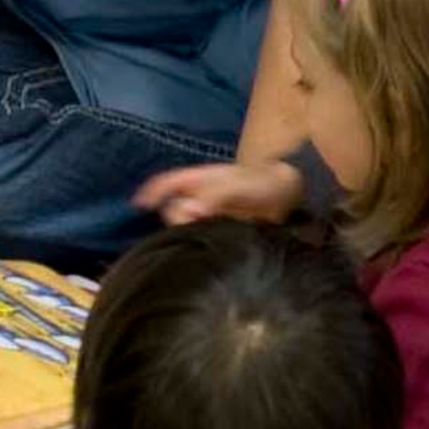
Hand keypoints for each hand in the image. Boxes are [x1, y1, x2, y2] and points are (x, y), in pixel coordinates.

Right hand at [133, 160, 303, 226]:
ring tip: (208, 236)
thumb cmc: (262, 184)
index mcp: (198, 179)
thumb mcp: (238, 186)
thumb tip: (188, 210)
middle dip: (178, 219)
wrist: (289, 196)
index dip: (150, 193)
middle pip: (172, 210)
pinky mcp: (216, 231)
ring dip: (188, 232)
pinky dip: (198, 241)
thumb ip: (214, 196)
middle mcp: (197, 197)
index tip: (140, 206)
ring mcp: (206, 215)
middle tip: (199, 224)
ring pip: (184, 226)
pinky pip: (198, 237)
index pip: (166, 183)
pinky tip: (205, 249)